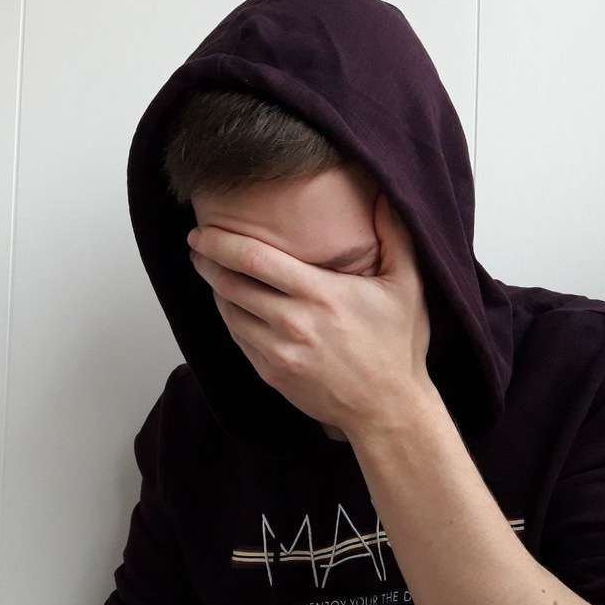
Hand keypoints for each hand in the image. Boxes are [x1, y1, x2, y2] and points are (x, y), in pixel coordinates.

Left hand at [188, 193, 430, 436]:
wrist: (387, 409)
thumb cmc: (396, 347)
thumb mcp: (407, 286)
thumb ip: (395, 236)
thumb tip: (385, 195)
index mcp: (320, 295)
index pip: (254, 259)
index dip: (220, 242)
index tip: (202, 232)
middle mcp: (293, 323)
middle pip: (231, 284)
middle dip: (206, 261)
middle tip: (197, 246)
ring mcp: (278, 352)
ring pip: (229, 312)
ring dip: (214, 289)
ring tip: (210, 272)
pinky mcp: (272, 374)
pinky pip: (238, 338)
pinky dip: (229, 317)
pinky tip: (231, 306)